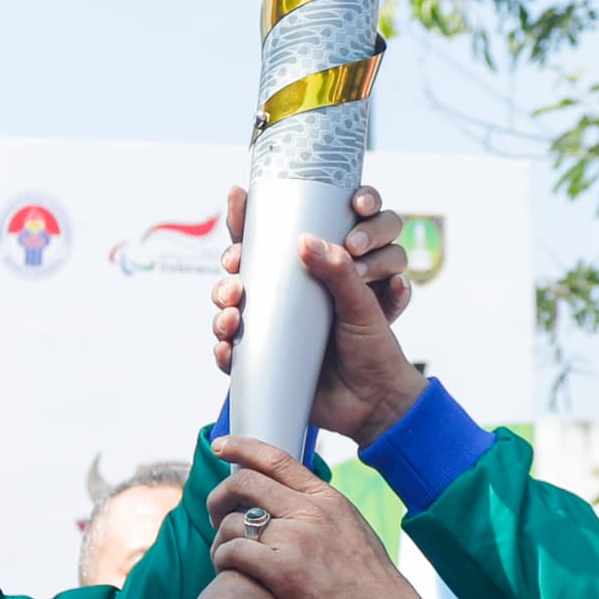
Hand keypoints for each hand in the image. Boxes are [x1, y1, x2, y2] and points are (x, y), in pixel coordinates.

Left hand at [208, 442, 426, 598]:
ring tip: (224, 556)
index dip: (242, 448)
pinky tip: (227, 572)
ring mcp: (296, 539)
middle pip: (244, 483)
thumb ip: (323, 516)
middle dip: (219, 497)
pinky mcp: (282, 571)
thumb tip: (297, 506)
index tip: (220, 446)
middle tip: (215, 516)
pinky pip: (233, 552)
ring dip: (219, 538)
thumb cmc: (370, 589)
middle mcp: (311, 512)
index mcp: (328, 500)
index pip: (276, 459)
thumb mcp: (353, 533)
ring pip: (232, 521)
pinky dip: (222, 559)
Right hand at [214, 185, 428, 444]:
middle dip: (230, 265)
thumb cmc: (375, 346)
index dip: (248, 217)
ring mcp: (270, 329)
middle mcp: (283, 298)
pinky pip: (232, 352)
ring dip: (222, 305)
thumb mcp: (363, 305)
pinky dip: (224, 349)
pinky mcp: (262, 362)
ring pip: (230, 306)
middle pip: (241, 269)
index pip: (271, 237)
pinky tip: (227, 348)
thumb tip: (305, 240)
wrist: (376, 404)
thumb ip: (340, 272)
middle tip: (234, 269)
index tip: (238, 195)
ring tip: (233, 313)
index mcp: (307, 276)